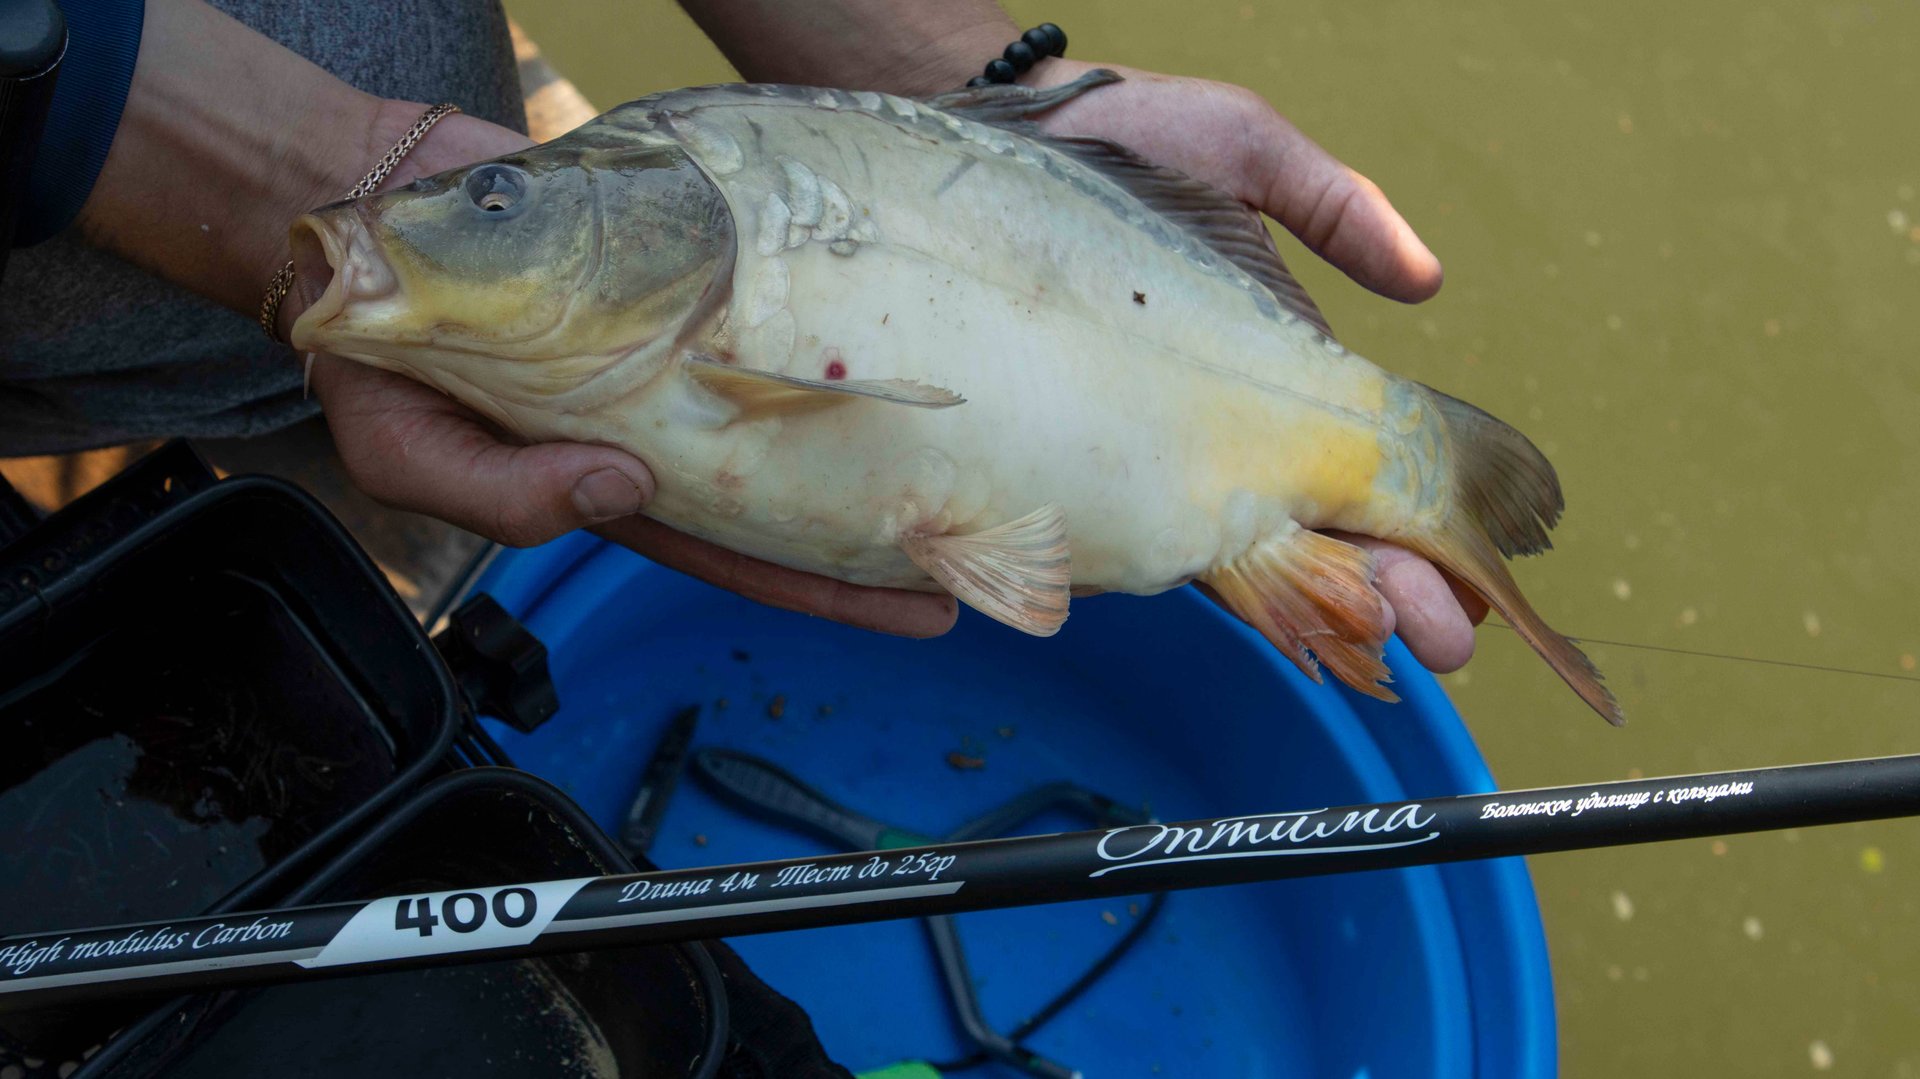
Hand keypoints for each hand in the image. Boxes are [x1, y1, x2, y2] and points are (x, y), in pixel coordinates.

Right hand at [292, 105, 957, 638]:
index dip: (822, 581)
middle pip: (790, 484)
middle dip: (879, 523)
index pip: (737, 549)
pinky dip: (826, 317)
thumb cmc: (375, 350)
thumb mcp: (407, 450)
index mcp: (610, 478)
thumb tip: (617, 490)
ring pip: (793, 394)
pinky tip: (890, 328)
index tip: (914, 602)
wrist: (369, 211)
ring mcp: (680, 341)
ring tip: (967, 446)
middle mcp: (663, 418)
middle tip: (980, 543)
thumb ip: (504, 495)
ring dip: (869, 423)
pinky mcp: (687, 267)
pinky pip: (770, 300)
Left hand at [1027, 60, 1487, 671]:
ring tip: (1370, 639)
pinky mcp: (1078, 446)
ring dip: (1306, 598)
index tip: (1468, 582)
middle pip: (1316, 532)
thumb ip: (1334, 208)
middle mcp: (1218, 425)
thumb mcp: (1249, 151)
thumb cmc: (1134, 134)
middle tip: (1442, 643)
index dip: (1416, 530)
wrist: (1015, 130)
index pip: (1360, 471)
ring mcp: (1151, 445)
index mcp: (1275, 371)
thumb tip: (1426, 279)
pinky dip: (1176, 563)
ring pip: (1238, 546)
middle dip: (1384, 592)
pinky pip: (1132, 522)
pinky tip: (1243, 604)